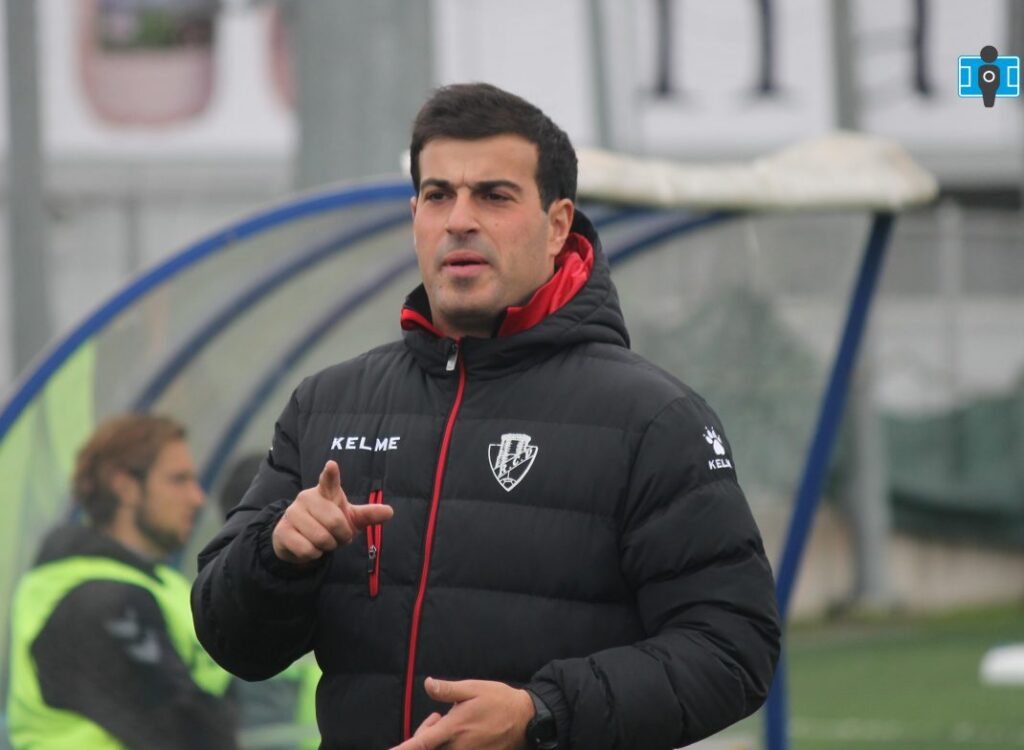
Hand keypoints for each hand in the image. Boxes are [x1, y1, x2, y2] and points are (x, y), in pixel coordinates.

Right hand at [271, 460, 392, 563]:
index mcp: (326, 491)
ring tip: (324, 541)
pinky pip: (307, 549)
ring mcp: (292, 513)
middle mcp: (307, 497)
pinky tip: (310, 547)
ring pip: (320, 538)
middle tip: (337, 536)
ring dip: (328, 547)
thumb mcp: (350, 517)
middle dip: (341, 537)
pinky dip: (314, 555)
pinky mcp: (282, 530)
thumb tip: (390, 511)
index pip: (329, 480)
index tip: (332, 465)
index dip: (331, 474)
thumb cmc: (329, 523)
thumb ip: (368, 514)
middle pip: (334, 522)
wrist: (299, 539)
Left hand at [389, 677, 533, 749]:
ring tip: (452, 723)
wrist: (525, 719)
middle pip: (427, 747)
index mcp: (454, 728)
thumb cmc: (498, 700)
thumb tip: (427, 684)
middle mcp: (458, 747)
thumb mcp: (473, 688)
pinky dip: (452, 744)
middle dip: (425, 733)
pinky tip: (464, 734)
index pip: (420, 744)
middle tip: (437, 716)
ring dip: (438, 739)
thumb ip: (447, 689)